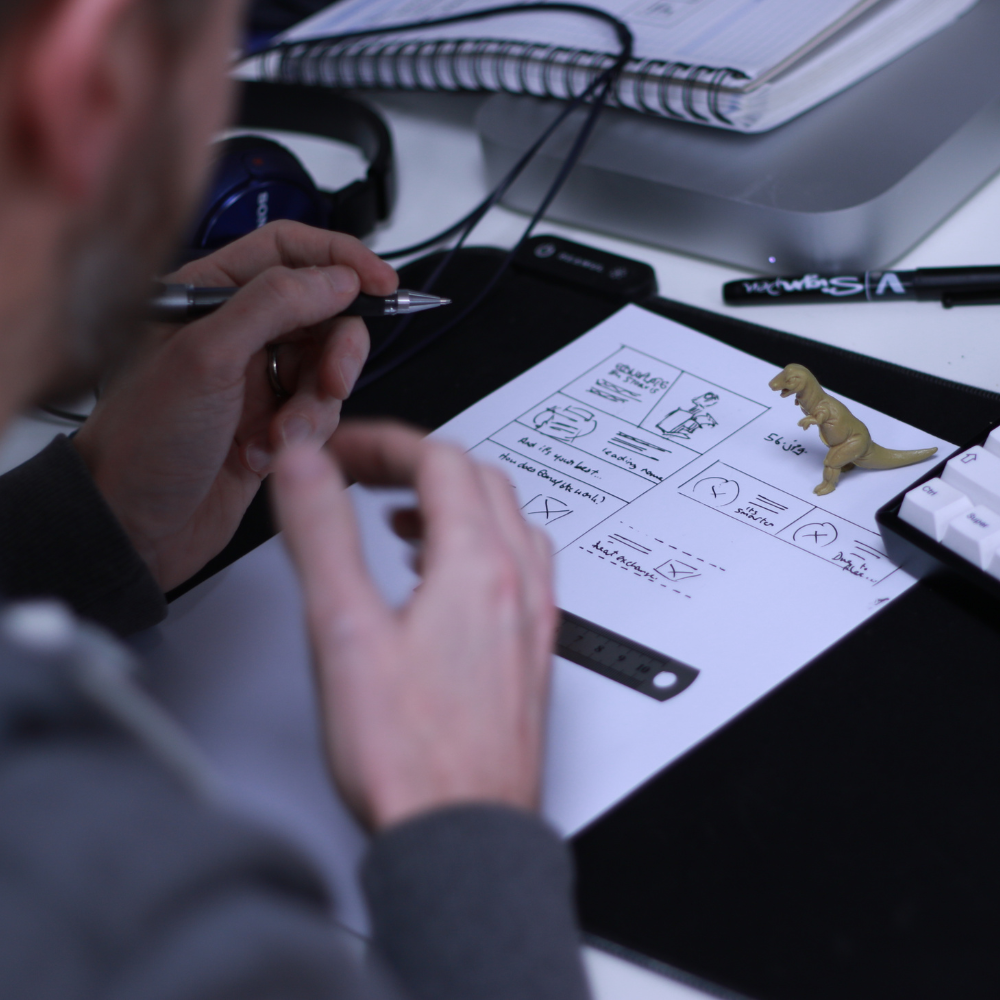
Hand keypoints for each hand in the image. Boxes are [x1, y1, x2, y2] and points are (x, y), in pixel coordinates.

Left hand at [73, 221, 396, 591]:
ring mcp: (253, 380)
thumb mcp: (207, 358)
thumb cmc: (142, 442)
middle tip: (334, 380)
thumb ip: (275, 304)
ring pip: (326, 368)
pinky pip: (318, 414)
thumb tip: (335, 277)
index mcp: (206, 296)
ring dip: (316, 405)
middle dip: (337, 349)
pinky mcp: (269, 423)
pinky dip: (303, 436)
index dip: (340, 260)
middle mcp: (234, 333)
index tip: (381, 284)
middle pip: (321, 313)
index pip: (288, 251)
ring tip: (284, 434)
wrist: (132, 527)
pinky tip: (265, 455)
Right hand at [273, 422, 556, 829]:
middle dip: (419, 462)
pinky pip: (516, 567)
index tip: (341, 453)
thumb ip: (323, 535)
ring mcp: (532, 620)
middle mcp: (520, 586)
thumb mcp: (344, 632)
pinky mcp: (530, 652)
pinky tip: (439, 578)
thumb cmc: (411, 758)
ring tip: (401, 515)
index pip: (439, 461)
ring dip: (454, 500)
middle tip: (366, 473)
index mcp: (480, 567)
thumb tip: (307, 465)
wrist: (462, 838)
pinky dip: (476, 545)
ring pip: (506, 522)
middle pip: (480, 481)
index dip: (384, 443)